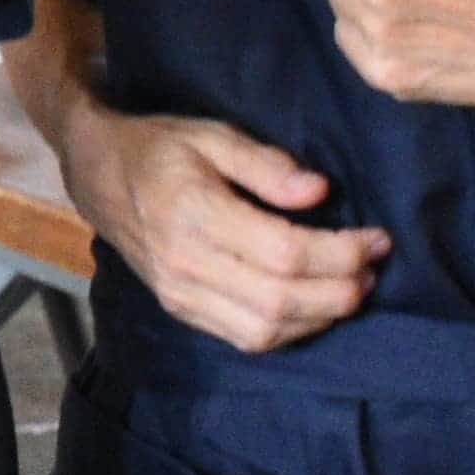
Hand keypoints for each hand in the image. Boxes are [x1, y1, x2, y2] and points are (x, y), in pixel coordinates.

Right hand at [68, 106, 387, 351]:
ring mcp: (180, 293)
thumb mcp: (212, 135)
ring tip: (352, 288)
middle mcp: (184, 263)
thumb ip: (266, 164)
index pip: (283, 252)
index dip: (340, 252)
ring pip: (265, 330)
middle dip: (341, 290)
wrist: (97, 175)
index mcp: (193, 212)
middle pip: (280, 299)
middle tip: (373, 267)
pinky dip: (290, 331)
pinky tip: (314, 306)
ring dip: (321, 317)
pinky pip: (245, 338)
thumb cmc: (160, 148)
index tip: (376, 238)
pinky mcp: (180, 309)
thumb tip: (319, 192)